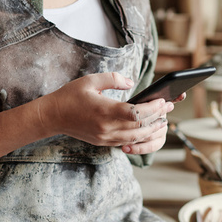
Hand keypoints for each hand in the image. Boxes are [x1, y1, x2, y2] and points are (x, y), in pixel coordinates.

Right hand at [41, 72, 174, 153]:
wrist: (52, 116)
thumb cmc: (70, 95)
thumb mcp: (91, 80)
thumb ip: (114, 79)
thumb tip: (131, 82)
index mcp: (105, 111)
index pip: (136, 114)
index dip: (152, 108)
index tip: (163, 100)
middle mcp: (107, 128)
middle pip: (140, 127)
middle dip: (157, 117)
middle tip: (169, 108)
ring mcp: (105, 137)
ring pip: (135, 138)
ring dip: (151, 129)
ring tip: (162, 120)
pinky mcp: (103, 142)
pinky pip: (126, 142)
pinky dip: (139, 136)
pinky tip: (146, 128)